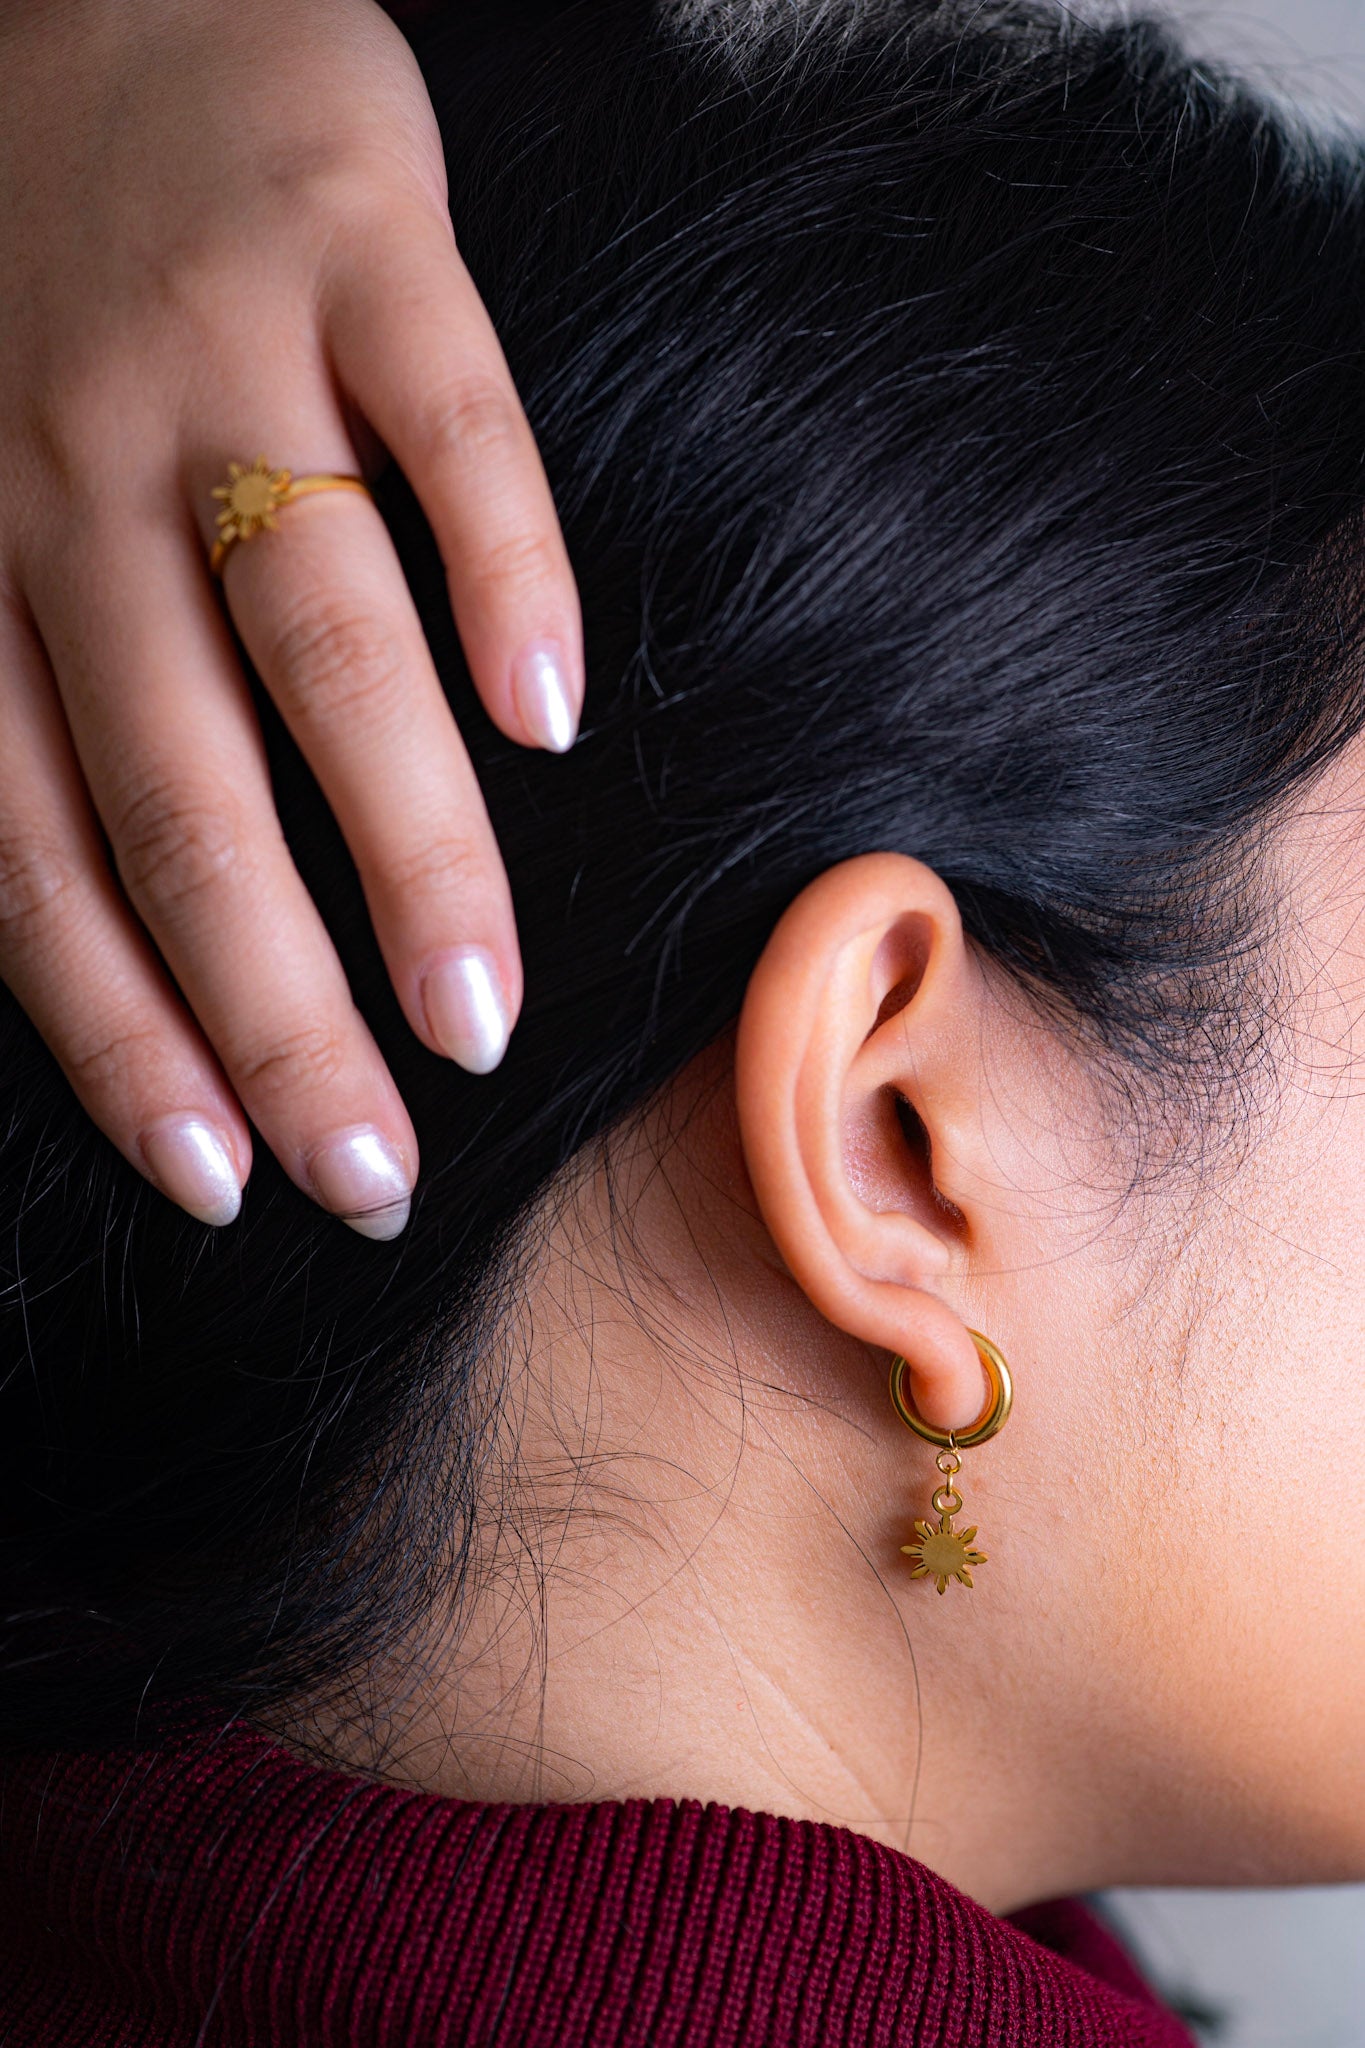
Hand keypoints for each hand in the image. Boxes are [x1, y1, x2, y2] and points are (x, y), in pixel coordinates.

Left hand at [0, 0, 581, 1235]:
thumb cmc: (32, 286)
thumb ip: (30, 691)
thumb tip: (110, 935)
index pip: (31, 852)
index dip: (124, 1035)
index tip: (226, 1178)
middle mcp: (68, 478)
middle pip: (179, 793)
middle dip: (275, 1011)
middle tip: (375, 1169)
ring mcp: (217, 353)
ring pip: (316, 643)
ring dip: (403, 849)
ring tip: (479, 1016)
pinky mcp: (360, 238)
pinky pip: (448, 428)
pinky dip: (502, 579)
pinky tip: (552, 722)